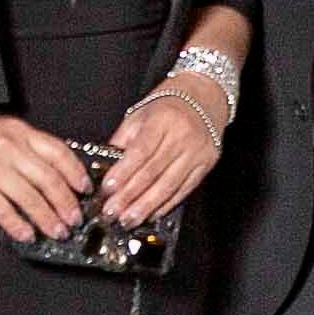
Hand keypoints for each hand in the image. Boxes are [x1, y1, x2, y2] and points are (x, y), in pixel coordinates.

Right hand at [0, 106, 92, 244]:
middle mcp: (8, 147)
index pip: (58, 152)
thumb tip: (55, 173)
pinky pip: (1, 209)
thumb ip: (26, 148)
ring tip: (57, 231)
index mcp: (19, 131)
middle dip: (65, 202)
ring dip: (46, 218)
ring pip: (28, 196)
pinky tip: (26, 234)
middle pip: (48, 178)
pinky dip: (17, 224)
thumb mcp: (0, 131)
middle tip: (75, 219)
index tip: (85, 189)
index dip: (76, 173)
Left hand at [100, 81, 223, 224]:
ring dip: (146, 206)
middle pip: (153, 172)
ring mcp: (198, 152)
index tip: (107, 189)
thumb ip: (123, 141)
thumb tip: (106, 169)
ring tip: (128, 219)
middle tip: (112, 212)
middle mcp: (184, 136)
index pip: (141, 151)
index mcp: (163, 120)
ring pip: (169, 185)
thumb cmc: (169, 104)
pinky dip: (166, 204)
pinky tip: (151, 213)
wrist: (205, 95)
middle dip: (130, 196)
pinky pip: (184, 189)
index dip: (123, 173)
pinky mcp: (207, 164)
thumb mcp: (140, 114)